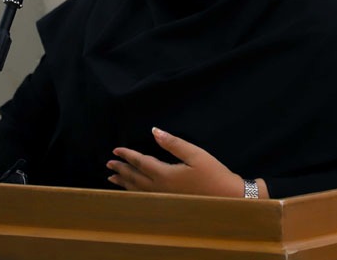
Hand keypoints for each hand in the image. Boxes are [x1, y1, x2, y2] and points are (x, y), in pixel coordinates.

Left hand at [107, 127, 265, 197]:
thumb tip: (155, 131)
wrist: (228, 199)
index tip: (115, 149)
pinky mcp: (169, 204)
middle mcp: (160, 189)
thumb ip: (173, 143)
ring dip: (124, 183)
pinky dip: (133, 193)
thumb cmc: (214, 175)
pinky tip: (132, 192)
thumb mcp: (195, 154)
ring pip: (137, 190)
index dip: (127, 155)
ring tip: (112, 179)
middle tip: (108, 163)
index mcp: (165, 175)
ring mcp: (164, 199)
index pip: (140, 163)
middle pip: (135, 178)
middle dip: (121, 169)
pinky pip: (144, 198)